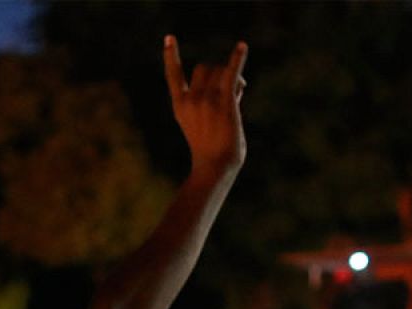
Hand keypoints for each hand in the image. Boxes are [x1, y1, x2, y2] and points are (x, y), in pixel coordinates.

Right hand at [163, 35, 246, 179]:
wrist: (215, 167)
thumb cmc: (212, 155)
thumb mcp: (202, 127)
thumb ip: (212, 105)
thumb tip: (237, 84)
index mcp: (180, 106)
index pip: (173, 75)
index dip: (171, 56)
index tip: (169, 38)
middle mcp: (191, 99)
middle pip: (204, 68)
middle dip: (217, 73)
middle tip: (230, 90)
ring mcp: (207, 100)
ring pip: (220, 71)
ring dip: (231, 76)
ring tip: (238, 93)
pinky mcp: (224, 102)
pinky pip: (231, 73)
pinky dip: (238, 59)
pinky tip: (242, 47)